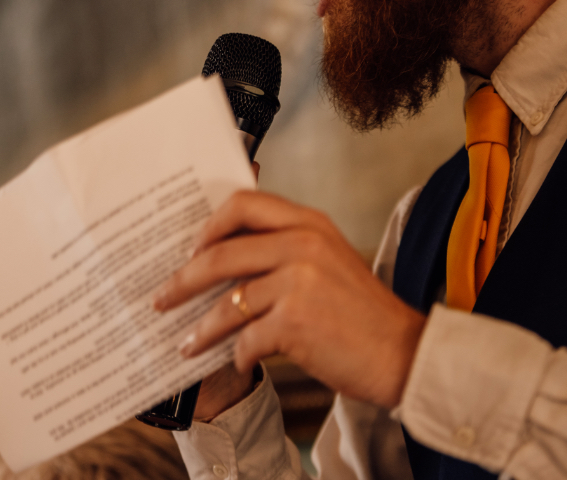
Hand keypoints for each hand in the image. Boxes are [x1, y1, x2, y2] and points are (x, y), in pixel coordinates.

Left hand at [153, 190, 425, 409]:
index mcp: (309, 222)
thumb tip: (224, 259)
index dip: (209, 226)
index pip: (243, 204)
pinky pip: (247, 338)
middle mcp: (302, 244)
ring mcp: (298, 282)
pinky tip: (239, 362)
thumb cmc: (362, 314)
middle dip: (183, 281)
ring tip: (186, 343)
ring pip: (227, 302)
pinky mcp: (295, 321)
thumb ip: (286, 249)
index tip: (191, 249)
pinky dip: (239, 354)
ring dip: (202, 328)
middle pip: (220, 254)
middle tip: (162, 298)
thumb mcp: (328, 261)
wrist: (404, 354)